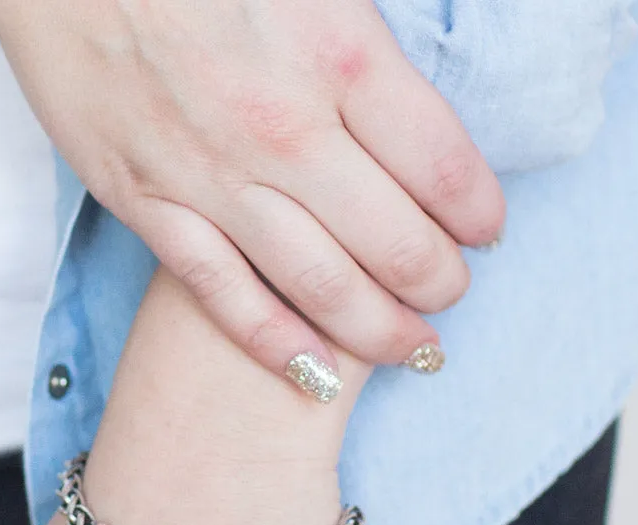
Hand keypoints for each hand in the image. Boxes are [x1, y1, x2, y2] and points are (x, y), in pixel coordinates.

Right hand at [0, 0, 504, 385]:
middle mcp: (284, 129)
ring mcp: (213, 179)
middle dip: (438, 282)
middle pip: (394, 241)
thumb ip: (365, 37)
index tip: (486, 232)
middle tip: (451, 295)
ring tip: (411, 348)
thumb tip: (417, 95)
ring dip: (378, 328)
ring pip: (320, 284)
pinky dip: (275, 342)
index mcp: (338, 52)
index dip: (478, 212)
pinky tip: (315, 374)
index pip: (442, 164)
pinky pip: (224, 296)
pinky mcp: (151, 207)